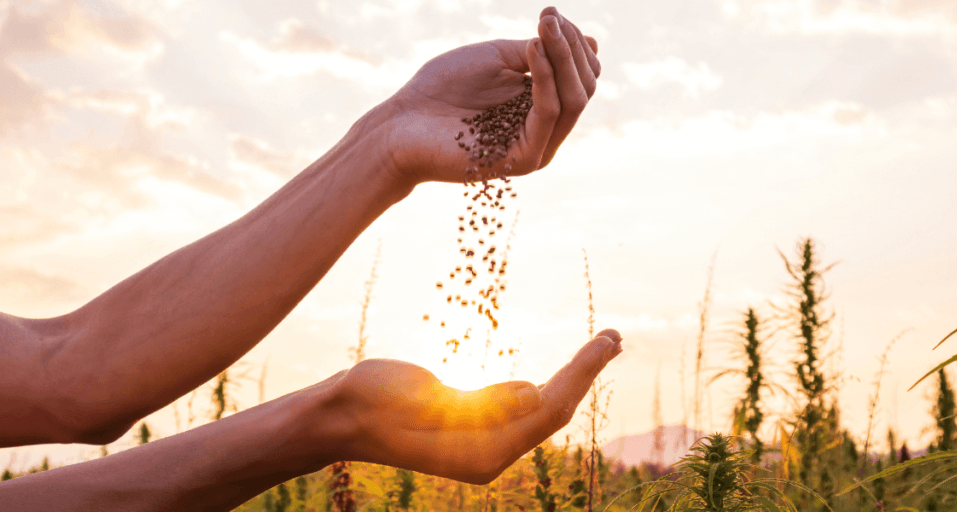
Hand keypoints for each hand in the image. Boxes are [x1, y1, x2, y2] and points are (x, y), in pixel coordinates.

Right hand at [330, 329, 621, 484]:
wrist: (339, 414)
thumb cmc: (370, 403)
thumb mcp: (422, 399)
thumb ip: (480, 404)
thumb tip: (534, 396)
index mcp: (480, 454)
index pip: (546, 411)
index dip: (580, 375)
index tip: (605, 342)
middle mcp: (490, 452)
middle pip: (553, 410)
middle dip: (585, 372)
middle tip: (616, 336)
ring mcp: (484, 438)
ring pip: (542, 405)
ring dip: (574, 374)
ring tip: (605, 344)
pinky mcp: (475, 420)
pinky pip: (521, 402)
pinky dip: (549, 380)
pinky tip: (573, 367)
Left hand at [384, 7, 600, 184]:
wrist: (402, 123)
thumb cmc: (442, 89)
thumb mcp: (497, 57)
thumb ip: (539, 51)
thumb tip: (590, 41)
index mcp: (541, 108)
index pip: (580, 75)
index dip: (573, 42)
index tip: (549, 13)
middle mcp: (545, 131)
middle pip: (584, 87)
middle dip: (571, 48)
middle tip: (548, 18)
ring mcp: (537, 148)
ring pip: (573, 100)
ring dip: (563, 58)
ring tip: (543, 29)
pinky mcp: (523, 159)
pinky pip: (548, 114)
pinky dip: (545, 79)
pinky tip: (533, 51)